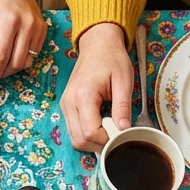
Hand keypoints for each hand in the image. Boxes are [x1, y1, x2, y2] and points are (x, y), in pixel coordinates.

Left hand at [0, 0, 45, 92]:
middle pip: (16, 63)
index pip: (1, 58)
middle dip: (2, 74)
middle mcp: (27, 26)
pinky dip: (22, 58)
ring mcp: (37, 28)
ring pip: (27, 61)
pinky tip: (12, 53)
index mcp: (9, 23)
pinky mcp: (43, 29)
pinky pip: (34, 53)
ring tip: (0, 63)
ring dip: (12, 67)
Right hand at [61, 23, 130, 151]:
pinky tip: (100, 126)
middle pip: (79, 140)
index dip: (107, 140)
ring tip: (109, 130)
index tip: (121, 134)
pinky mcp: (66, 107)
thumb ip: (123, 107)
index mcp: (84, 95)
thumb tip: (124, 131)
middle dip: (99, 145)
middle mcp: (69, 103)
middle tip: (116, 136)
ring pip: (74, 140)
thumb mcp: (124, 81)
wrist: (97, 45)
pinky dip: (87, 135)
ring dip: (92, 142)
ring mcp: (65, 106)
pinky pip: (73, 131)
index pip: (91, 132)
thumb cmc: (112, 58)